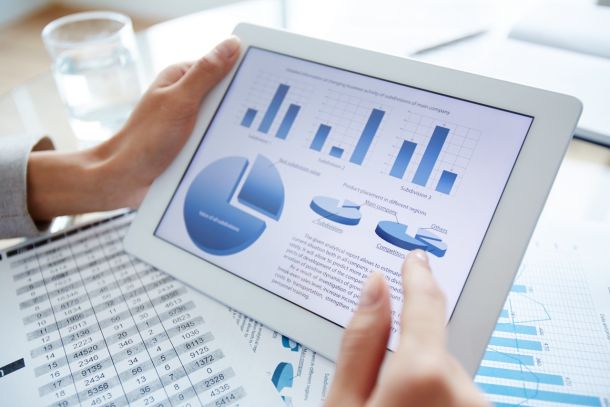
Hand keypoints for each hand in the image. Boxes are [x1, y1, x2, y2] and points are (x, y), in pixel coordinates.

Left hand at [27, 36, 240, 219]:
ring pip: (226, 120)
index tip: (262, 82)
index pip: (223, 65)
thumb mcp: (180, 101)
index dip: (243, 72)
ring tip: (235, 142)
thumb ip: (206, 73)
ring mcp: (192, 121)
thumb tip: (232, 44)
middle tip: (245, 120)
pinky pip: (219, 139)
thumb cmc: (145, 139)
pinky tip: (231, 155)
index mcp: (182, 78)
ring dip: (231, 132)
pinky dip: (224, 146)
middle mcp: (187, 97)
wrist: (127, 180)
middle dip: (238, 108)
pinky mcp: (195, 143)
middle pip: (227, 95)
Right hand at [325, 250, 488, 406]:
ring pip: (443, 374)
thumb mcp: (344, 401)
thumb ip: (361, 341)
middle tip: (378, 392)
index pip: (424, 303)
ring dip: (422, 386)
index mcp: (422, 374)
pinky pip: (456, 395)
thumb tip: (375, 288)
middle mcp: (463, 390)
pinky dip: (436, 400)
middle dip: (407, 359)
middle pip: (430, 349)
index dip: (416, 276)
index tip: (415, 259)